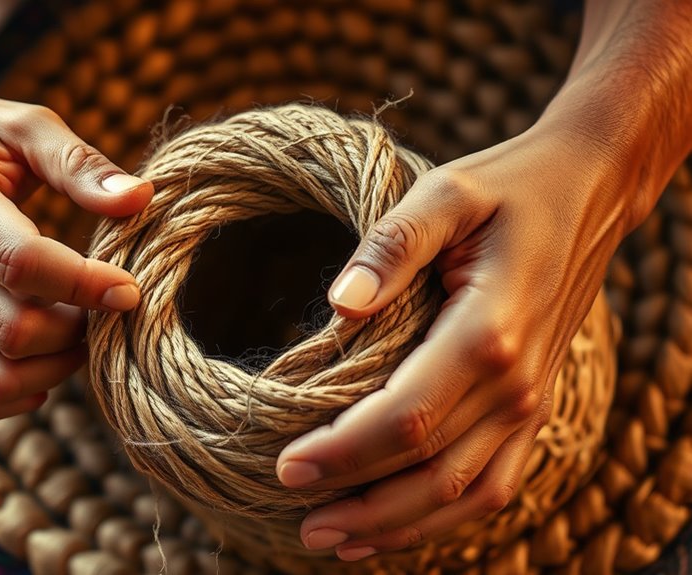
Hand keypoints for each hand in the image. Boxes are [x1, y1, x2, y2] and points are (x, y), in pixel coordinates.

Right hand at [0, 80, 152, 419]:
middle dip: (78, 329)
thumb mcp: (26, 125)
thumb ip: (81, 163)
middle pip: (14, 330)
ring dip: (57, 367)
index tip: (130, 287)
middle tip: (109, 305)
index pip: (24, 266)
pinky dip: (24, 394)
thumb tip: (142, 199)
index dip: (86, 284)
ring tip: (85, 328)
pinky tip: (53, 360)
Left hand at [274, 118, 641, 560]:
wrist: (589, 192)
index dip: (343, 451)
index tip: (285, 467)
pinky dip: (443, 518)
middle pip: (428, 469)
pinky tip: (394, 527)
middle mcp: (515, 382)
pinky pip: (492, 484)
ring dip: (395, 525)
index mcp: (489, 330)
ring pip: (461, 493)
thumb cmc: (508, 188)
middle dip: (356, 500)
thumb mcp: (446, 192)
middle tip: (293, 516)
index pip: (405, 417)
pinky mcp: (531, 407)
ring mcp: (529, 402)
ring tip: (331, 540)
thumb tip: (341, 302)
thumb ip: (392, 244)